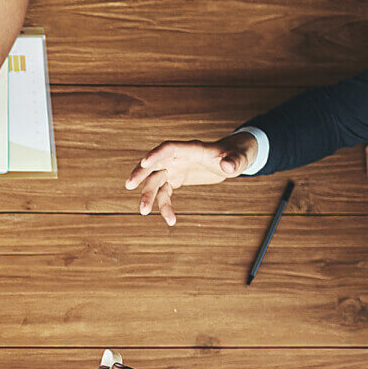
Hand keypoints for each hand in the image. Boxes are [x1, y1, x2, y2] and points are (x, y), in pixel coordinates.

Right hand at [125, 132, 257, 225]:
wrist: (231, 159)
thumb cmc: (235, 155)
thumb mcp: (238, 158)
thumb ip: (233, 161)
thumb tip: (227, 167)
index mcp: (190, 149)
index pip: (169, 148)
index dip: (156, 154)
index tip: (144, 163)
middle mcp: (177, 158)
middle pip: (154, 164)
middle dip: (140, 174)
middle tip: (129, 185)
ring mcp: (174, 169)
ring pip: (155, 182)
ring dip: (148, 196)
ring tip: (143, 212)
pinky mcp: (175, 179)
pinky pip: (164, 194)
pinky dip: (164, 207)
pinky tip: (170, 220)